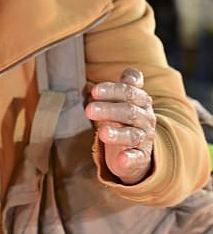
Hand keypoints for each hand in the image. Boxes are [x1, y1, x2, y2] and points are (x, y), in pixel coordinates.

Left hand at [85, 67, 155, 183]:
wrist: (138, 149)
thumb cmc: (125, 120)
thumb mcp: (126, 101)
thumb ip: (127, 86)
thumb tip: (130, 73)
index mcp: (140, 101)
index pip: (129, 92)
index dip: (112, 90)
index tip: (94, 91)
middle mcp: (145, 118)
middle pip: (128, 112)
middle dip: (108, 110)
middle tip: (88, 110)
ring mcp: (144, 138)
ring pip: (132, 135)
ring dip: (116, 134)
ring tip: (101, 133)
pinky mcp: (141, 157)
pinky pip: (137, 158)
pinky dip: (129, 159)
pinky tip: (121, 159)